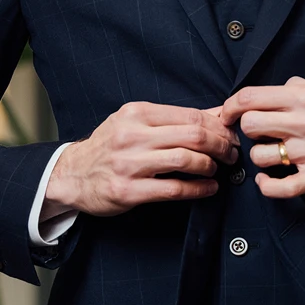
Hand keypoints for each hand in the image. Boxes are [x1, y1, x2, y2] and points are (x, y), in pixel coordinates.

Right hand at [45, 102, 240, 216]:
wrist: (73, 174)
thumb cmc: (109, 146)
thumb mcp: (135, 122)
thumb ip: (172, 120)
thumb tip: (215, 115)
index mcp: (137, 113)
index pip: (190, 114)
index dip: (217, 126)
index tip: (229, 134)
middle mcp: (132, 135)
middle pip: (192, 134)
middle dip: (220, 144)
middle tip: (231, 152)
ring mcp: (129, 164)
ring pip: (184, 159)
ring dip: (210, 165)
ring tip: (217, 169)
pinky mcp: (128, 191)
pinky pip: (173, 189)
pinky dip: (197, 189)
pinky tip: (208, 188)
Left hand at [218, 76, 304, 198]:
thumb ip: (290, 88)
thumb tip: (258, 96)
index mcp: (303, 97)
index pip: (250, 98)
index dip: (230, 106)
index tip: (226, 113)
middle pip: (250, 126)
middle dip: (248, 129)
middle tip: (258, 132)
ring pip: (260, 156)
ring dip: (261, 155)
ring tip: (273, 152)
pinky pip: (280, 188)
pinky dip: (267, 185)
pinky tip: (266, 179)